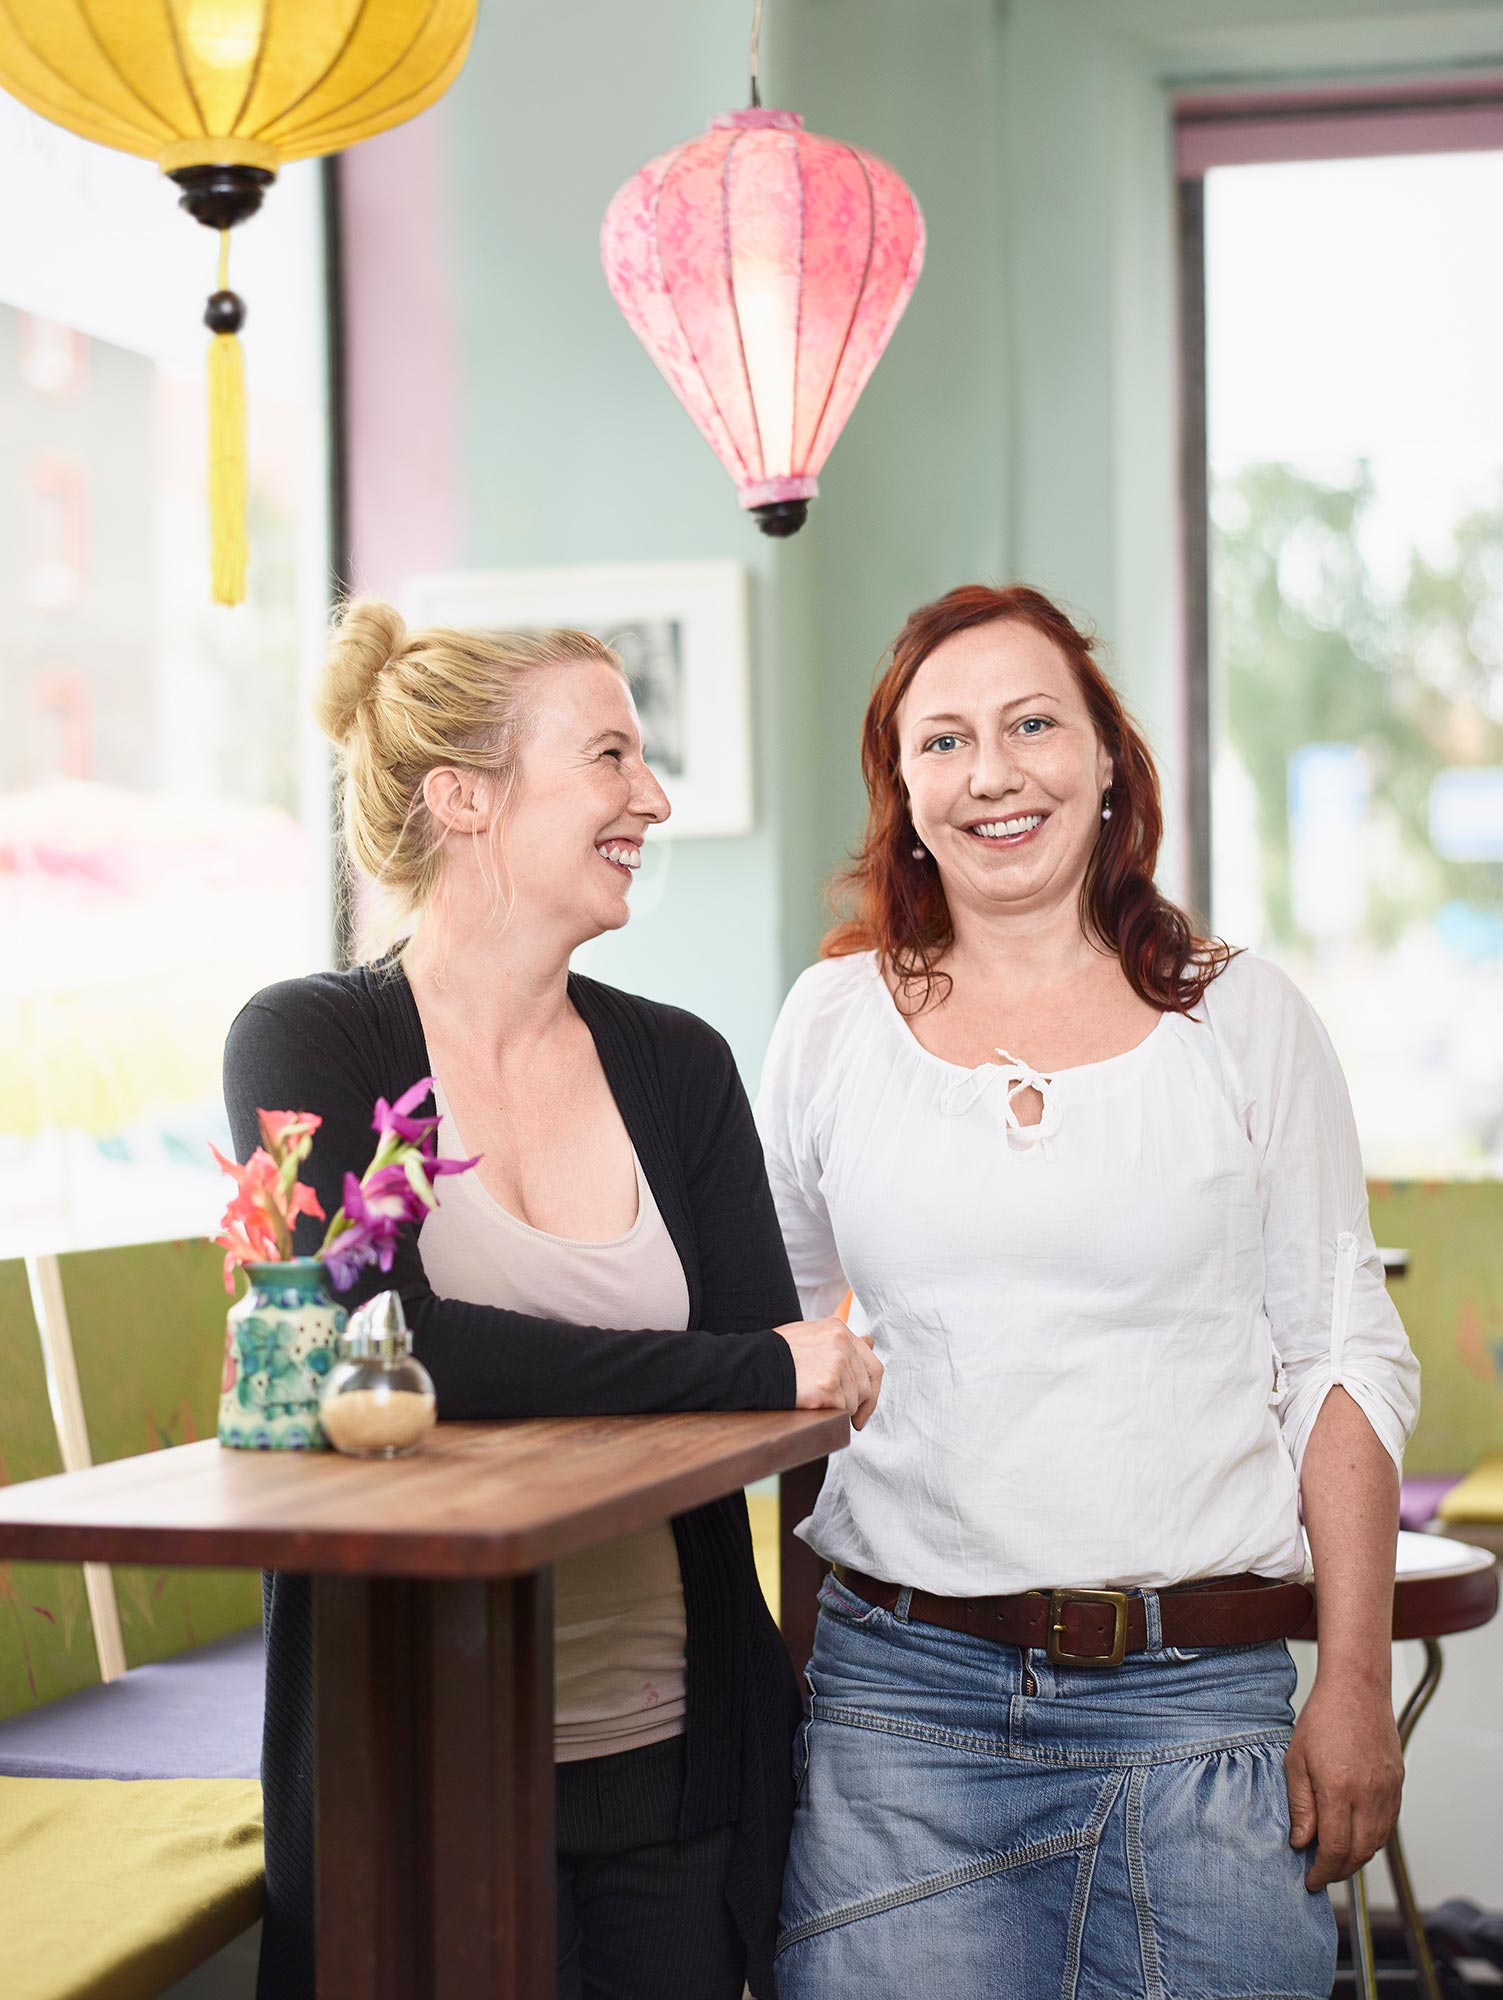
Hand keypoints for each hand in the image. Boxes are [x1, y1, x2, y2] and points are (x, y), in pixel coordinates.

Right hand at [775, 1317, 883, 1429]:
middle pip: (866, 1385)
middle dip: (859, 1405)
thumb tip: (870, 1342)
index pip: (872, 1364)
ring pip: (854, 1400)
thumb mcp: (811, 1334)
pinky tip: (815, 1407)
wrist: (753, 1365)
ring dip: (841, 1410)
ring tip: (820, 1405)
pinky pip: (841, 1410)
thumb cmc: (778, 1353)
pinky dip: (831, 1414)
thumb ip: (840, 1341)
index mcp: (838, 1329)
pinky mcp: (828, 1386)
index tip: (864, 1405)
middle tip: (849, 1418)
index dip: (871, 1389)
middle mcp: (842, 1344)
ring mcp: (836, 1364)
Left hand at [1285, 1674, 1402, 1889]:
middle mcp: (1369, 1796)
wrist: (1357, 1689)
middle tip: (1320, 1874)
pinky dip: (1371, 1839)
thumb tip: (1301, 1843)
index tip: (1310, 1880)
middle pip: (1359, 1853)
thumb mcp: (1296, 1760)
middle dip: (1339, 1871)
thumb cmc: (1323, 1718)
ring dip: (1356, 1858)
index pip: (1335, 1849)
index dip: (1322, 1871)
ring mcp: (1387, 1792)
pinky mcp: (1398, 1785)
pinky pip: (1387, 1825)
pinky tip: (1354, 1836)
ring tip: (1334, 1858)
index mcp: (1339, 1790)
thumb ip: (1300, 1805)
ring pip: (1376, 1843)